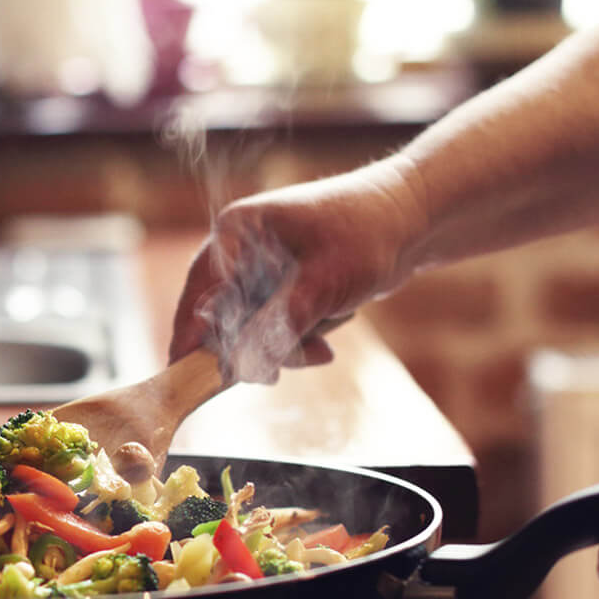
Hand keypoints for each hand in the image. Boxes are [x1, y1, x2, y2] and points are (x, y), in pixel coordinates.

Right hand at [168, 164, 425, 382]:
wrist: (414, 221)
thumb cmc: (367, 236)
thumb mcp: (320, 286)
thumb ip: (277, 327)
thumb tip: (240, 368)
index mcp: (236, 232)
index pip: (198, 294)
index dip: (191, 338)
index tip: (184, 377)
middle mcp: (241, 249)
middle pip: (223, 319)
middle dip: (256, 348)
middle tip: (276, 375)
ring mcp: (261, 268)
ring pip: (251, 330)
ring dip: (285, 347)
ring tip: (322, 346)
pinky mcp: (283, 286)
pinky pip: (275, 328)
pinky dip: (298, 340)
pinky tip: (326, 340)